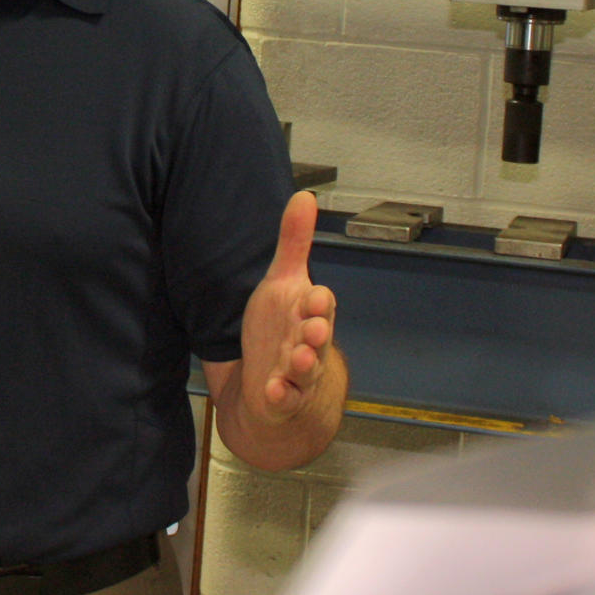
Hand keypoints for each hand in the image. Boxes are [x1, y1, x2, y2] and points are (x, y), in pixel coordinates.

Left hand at [240, 191, 336, 415]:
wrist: (276, 379)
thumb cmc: (281, 327)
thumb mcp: (283, 282)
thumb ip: (293, 242)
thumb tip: (304, 196)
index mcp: (309, 313)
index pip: (321, 304)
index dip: (319, 302)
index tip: (315, 296)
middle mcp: (309, 342)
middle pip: (319, 337)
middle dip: (318, 333)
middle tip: (314, 328)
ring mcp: (298, 373)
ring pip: (307, 370)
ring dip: (304, 365)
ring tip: (299, 360)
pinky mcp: (283, 397)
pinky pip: (285, 398)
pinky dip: (281, 395)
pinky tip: (273, 391)